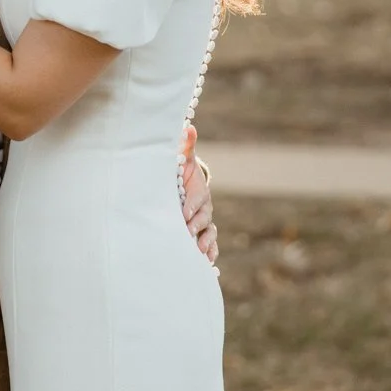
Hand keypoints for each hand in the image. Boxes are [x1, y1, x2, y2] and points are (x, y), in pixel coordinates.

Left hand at [181, 125, 217, 264]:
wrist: (184, 187)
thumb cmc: (180, 173)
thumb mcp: (182, 160)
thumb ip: (185, 147)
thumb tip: (189, 127)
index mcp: (199, 191)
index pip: (197, 200)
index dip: (191, 207)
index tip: (183, 215)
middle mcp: (204, 208)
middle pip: (204, 219)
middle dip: (197, 227)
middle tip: (189, 235)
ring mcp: (204, 222)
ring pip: (209, 233)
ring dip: (206, 243)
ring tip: (200, 252)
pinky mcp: (202, 234)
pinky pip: (210, 244)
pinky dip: (210, 253)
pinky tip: (207, 264)